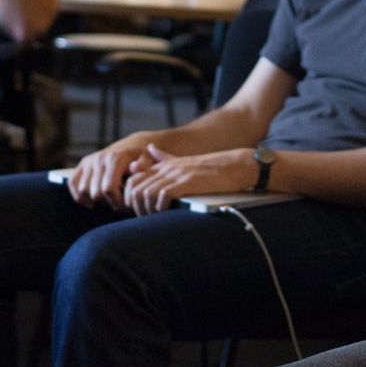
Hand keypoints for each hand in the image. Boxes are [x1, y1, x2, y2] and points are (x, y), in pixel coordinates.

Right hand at [67, 134, 157, 208]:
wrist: (133, 146)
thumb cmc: (142, 158)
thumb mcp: (148, 160)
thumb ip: (144, 165)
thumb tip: (134, 167)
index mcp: (114, 158)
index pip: (108, 189)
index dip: (116, 202)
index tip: (126, 206)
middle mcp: (99, 158)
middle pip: (96, 192)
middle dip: (108, 203)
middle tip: (119, 205)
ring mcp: (89, 161)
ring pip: (83, 190)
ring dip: (95, 201)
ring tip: (109, 201)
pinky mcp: (82, 164)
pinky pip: (73, 183)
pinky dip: (79, 195)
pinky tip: (92, 202)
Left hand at [123, 144, 257, 214]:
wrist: (235, 165)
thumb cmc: (211, 168)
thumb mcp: (183, 160)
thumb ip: (164, 157)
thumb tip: (149, 148)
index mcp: (163, 165)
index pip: (133, 179)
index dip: (130, 197)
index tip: (138, 210)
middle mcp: (166, 168)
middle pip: (134, 187)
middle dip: (135, 206)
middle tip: (144, 217)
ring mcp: (176, 174)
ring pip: (145, 192)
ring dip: (147, 210)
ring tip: (155, 218)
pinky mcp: (188, 182)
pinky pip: (163, 195)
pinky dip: (160, 207)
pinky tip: (167, 212)